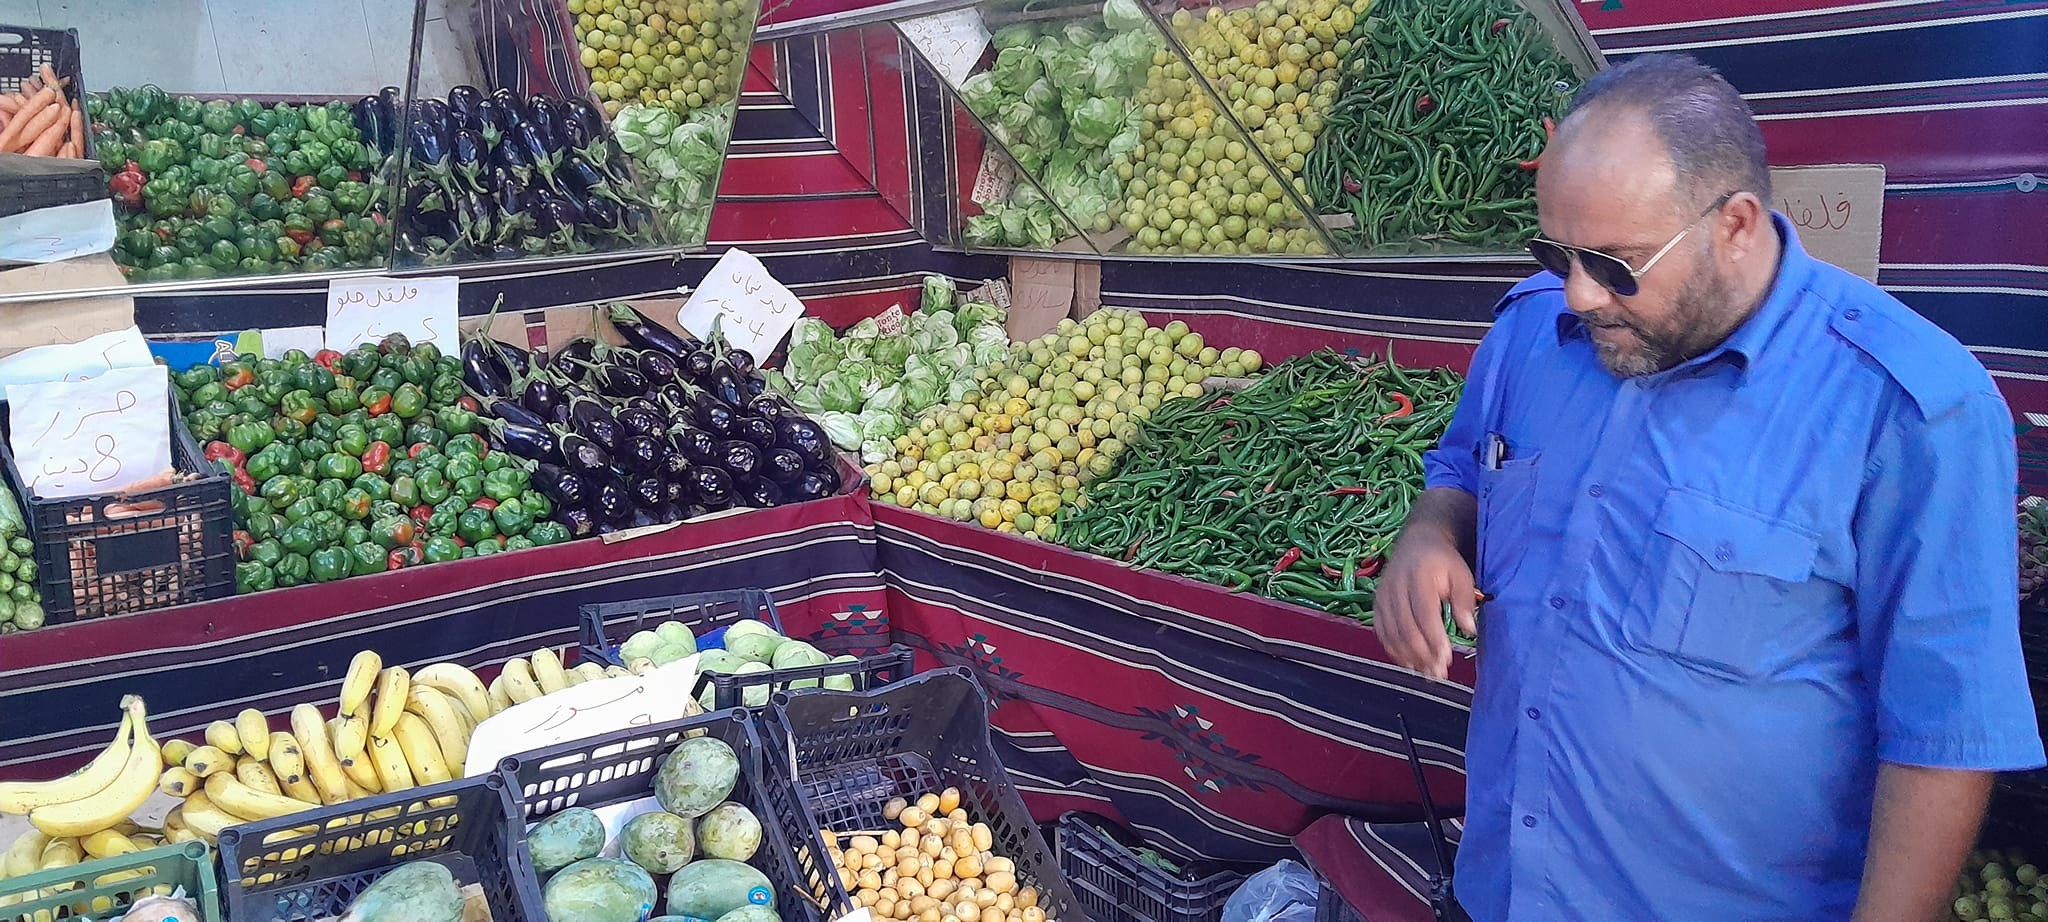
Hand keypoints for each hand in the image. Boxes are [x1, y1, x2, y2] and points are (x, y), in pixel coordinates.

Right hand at [1377, 497, 1478, 679]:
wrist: (1417, 543)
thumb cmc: (1443, 562)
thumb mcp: (1461, 574)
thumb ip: (1464, 601)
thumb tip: (1469, 630)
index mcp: (1418, 577)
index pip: (1424, 614)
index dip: (1434, 639)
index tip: (1447, 658)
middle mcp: (1395, 587)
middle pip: (1406, 628)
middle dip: (1423, 654)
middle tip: (1438, 673)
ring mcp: (1382, 596)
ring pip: (1392, 633)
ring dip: (1409, 657)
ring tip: (1427, 673)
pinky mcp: (1376, 604)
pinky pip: (1382, 632)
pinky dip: (1394, 650)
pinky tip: (1409, 662)